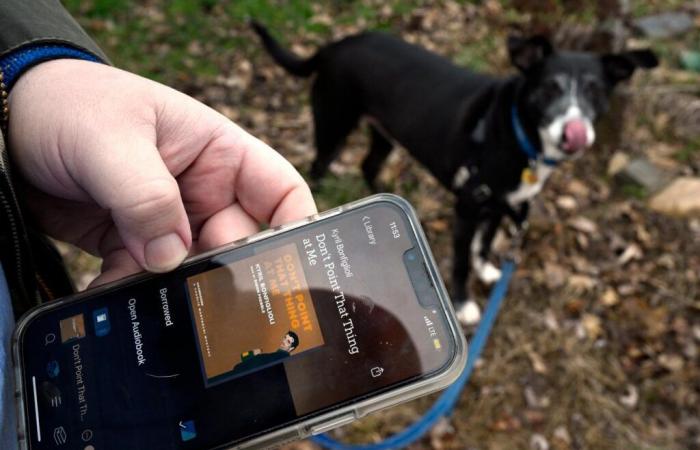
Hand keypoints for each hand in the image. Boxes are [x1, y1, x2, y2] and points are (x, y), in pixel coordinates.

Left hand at [8, 59, 315, 285]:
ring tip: (149, 301)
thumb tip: (169, 258)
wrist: (7, 122)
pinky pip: (146, 279)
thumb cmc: (69, 104)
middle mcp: (202, 190)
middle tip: (201, 298)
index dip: (297, 229)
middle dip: (220, 273)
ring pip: (190, 269)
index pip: (279, 193)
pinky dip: (132, 293)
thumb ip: (145, 196)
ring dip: (172, 290)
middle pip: (237, 244)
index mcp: (219, 154)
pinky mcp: (133, 243)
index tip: (292, 268)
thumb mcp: (111, 139)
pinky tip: (115, 299)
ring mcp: (168, 220)